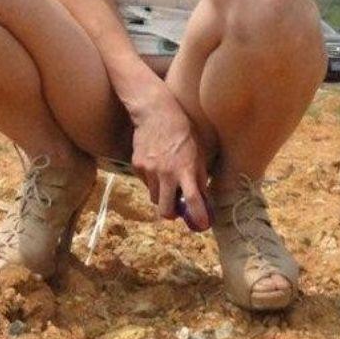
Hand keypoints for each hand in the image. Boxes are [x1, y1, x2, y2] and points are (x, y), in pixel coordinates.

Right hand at [129, 92, 210, 229]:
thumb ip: (199, 177)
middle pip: (165, 211)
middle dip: (171, 214)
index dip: (198, 216)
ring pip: (154, 197)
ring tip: (167, 178)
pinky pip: (145, 183)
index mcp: (185, 169)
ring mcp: (149, 170)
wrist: (156, 113)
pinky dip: (152, 180)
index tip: (202, 225)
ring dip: (162, 195)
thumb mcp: (199, 152)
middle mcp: (166, 173)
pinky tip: (156, 164)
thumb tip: (202, 200)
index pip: (192, 200)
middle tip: (177, 208)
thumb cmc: (183, 131)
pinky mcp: (137, 165)